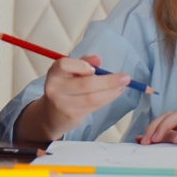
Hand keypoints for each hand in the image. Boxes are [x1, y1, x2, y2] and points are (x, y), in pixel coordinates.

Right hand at [15, 55, 130, 142]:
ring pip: (92, 98)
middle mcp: (55, 88)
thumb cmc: (64, 87)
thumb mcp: (70, 72)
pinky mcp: (72, 116)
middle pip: (84, 84)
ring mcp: (63, 104)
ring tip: (122, 86)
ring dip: (111, 92)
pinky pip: (93, 106)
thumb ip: (83, 62)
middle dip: (108, 81)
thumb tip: (97, 59)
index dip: (82, 66)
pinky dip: (107, 99)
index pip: (64, 65)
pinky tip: (115, 93)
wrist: (50, 114)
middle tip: (126, 78)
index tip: (95, 69)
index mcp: (54, 73)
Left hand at [137, 109, 176, 144]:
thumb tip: (140, 139)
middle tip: (147, 141)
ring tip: (157, 139)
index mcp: (175, 120)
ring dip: (164, 126)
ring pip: (176, 115)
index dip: (149, 129)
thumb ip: (161, 139)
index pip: (158, 120)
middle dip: (153, 127)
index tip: (141, 143)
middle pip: (164, 116)